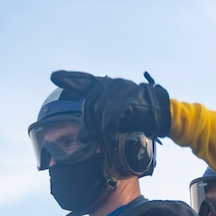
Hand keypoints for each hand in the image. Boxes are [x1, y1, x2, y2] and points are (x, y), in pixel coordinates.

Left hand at [50, 70, 170, 140]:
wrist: (161, 113)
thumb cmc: (138, 116)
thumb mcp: (114, 120)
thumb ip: (96, 125)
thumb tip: (80, 136)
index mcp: (106, 86)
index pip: (84, 81)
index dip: (69, 78)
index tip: (54, 77)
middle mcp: (109, 84)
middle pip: (88, 105)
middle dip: (89, 123)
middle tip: (96, 136)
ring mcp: (116, 89)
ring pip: (97, 113)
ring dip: (99, 129)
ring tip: (107, 138)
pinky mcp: (123, 99)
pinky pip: (107, 118)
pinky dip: (108, 131)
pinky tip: (112, 137)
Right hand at [125, 200, 214, 215]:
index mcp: (174, 210)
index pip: (151, 208)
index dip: (138, 214)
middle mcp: (175, 205)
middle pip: (153, 205)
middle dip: (139, 211)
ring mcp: (178, 206)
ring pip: (158, 206)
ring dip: (146, 211)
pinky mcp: (181, 209)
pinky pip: (164, 208)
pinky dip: (154, 212)